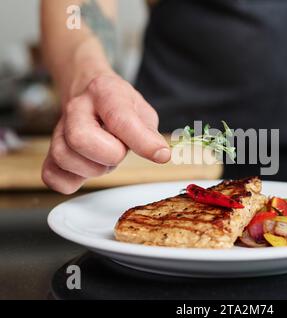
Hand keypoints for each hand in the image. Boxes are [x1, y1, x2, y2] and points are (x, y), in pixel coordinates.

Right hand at [42, 74, 170, 193]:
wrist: (89, 94)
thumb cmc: (118, 106)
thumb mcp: (142, 112)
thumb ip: (150, 133)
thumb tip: (161, 154)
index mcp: (105, 93)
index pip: (120, 119)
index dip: (141, 141)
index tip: (161, 155)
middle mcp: (76, 108)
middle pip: (80, 139)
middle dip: (109, 155)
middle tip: (120, 150)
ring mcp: (59, 130)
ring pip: (64, 158)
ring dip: (94, 168)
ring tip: (104, 157)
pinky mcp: (50, 152)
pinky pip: (53, 176)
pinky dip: (72, 180)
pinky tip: (86, 169)